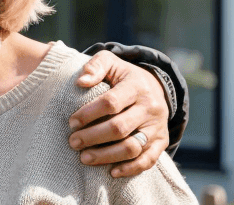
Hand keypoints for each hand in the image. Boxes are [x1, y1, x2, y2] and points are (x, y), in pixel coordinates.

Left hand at [67, 50, 169, 177]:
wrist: (154, 85)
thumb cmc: (123, 75)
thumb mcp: (110, 62)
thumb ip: (95, 66)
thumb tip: (81, 81)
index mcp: (136, 86)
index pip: (111, 102)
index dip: (89, 114)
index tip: (71, 122)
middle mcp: (150, 108)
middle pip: (120, 128)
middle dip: (93, 137)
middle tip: (73, 142)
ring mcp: (157, 126)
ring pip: (133, 147)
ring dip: (107, 156)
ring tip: (84, 158)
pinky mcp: (161, 141)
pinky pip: (149, 160)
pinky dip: (130, 168)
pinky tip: (112, 172)